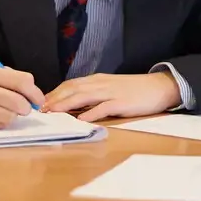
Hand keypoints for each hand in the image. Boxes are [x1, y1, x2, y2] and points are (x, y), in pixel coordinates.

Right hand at [0, 66, 44, 128]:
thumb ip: (10, 78)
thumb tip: (32, 90)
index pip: (22, 81)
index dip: (35, 92)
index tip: (38, 99)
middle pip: (19, 102)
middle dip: (26, 107)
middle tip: (24, 107)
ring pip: (11, 116)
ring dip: (13, 115)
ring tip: (5, 109)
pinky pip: (0, 125)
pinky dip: (2, 121)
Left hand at [41, 72, 180, 121]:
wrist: (159, 87)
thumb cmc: (134, 90)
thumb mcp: (111, 89)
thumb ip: (94, 95)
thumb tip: (74, 107)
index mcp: (97, 80)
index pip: (70, 84)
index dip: (55, 93)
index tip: (41, 103)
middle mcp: (101, 84)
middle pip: (72, 88)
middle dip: (55, 98)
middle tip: (41, 109)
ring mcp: (111, 92)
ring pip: (83, 96)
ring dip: (66, 104)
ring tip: (53, 112)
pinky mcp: (122, 102)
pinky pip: (103, 107)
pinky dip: (91, 113)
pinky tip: (81, 119)